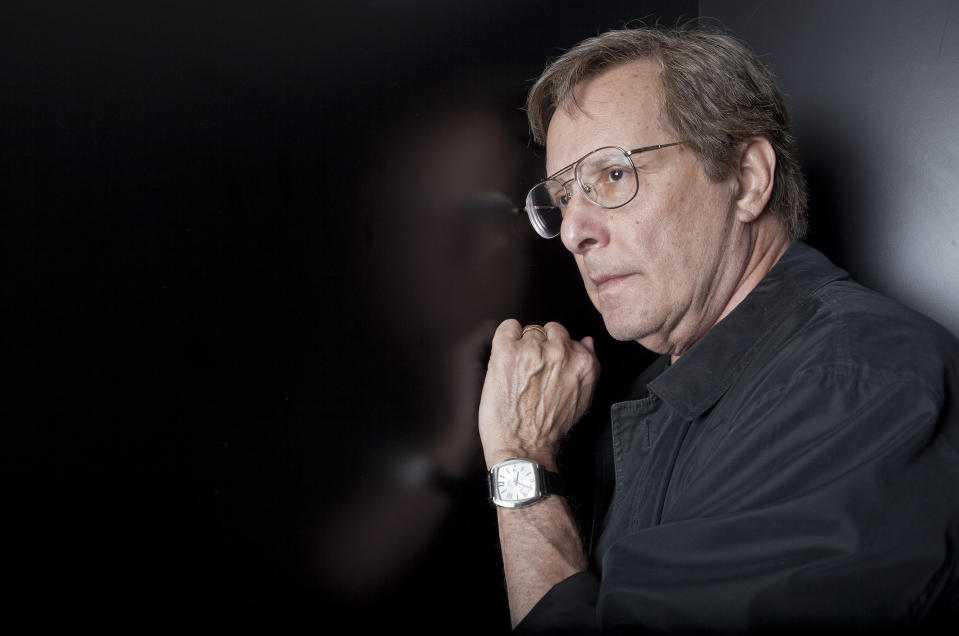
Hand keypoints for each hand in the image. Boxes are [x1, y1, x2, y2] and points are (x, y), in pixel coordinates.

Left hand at [478, 319, 599, 469]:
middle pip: (550, 330)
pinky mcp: (507, 351)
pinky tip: (506, 358)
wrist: (522, 448)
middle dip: (542, 346)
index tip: (547, 367)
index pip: (569, 338)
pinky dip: (506, 337)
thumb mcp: (582, 399)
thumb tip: (587, 341)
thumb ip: (588, 366)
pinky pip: (508, 326)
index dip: (556, 353)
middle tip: (532, 370)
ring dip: (523, 346)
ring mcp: (533, 349)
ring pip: (529, 330)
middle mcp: (560, 352)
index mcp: (583, 363)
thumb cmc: (550, 429)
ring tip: (518, 371)